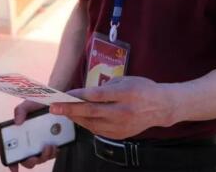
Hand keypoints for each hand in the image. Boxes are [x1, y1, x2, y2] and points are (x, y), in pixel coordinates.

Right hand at [8, 101, 57, 170]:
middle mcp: (30, 143)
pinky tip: (56, 145)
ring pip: (42, 158)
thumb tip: (17, 122)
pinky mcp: (53, 144)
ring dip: (45, 156)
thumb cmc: (38, 104)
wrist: (56, 100)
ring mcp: (42, 145)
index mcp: (21, 136)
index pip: (14, 153)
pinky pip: (53, 154)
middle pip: (28, 160)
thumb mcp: (28, 105)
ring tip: (50, 146)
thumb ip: (20, 111)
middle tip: (36, 155)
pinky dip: (54, 152)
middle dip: (32, 161)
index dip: (12, 163)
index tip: (14, 168)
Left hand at [50, 76, 177, 138]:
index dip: (79, 96)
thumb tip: (85, 94)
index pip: (97, 95)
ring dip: (76, 118)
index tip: (64, 95)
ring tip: (63, 112)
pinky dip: (87, 124)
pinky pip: (98, 131)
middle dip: (70, 110)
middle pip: (92, 112)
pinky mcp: (121, 135)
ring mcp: (122, 125)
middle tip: (54, 108)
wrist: (161, 107)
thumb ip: (106, 87)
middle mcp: (123, 111)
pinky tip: (79, 118)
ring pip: (93, 124)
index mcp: (125, 94)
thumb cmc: (142, 89)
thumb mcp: (125, 80)